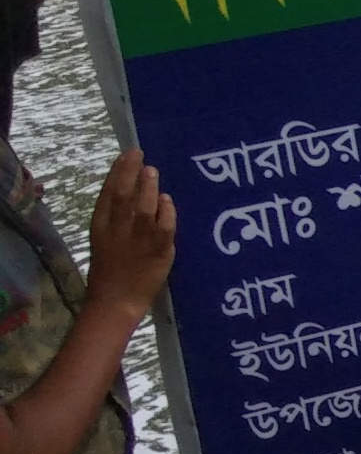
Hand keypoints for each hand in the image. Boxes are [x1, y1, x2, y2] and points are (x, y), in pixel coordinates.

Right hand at [85, 157, 174, 315]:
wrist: (115, 300)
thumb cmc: (111, 269)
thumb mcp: (105, 238)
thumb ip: (116, 217)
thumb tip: (135, 190)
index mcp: (100, 226)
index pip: (108, 194)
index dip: (117, 172)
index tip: (126, 155)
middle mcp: (117, 230)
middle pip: (123, 196)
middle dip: (131, 172)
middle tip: (140, 154)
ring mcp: (138, 240)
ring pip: (143, 208)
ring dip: (148, 187)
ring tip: (152, 171)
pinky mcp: (157, 251)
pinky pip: (164, 226)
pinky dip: (166, 211)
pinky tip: (167, 200)